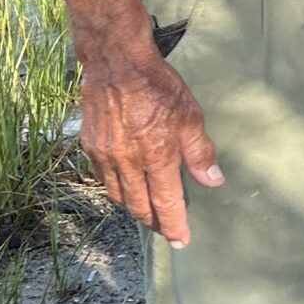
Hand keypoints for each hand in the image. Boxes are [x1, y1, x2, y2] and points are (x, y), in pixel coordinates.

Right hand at [80, 45, 222, 247]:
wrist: (117, 62)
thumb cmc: (158, 86)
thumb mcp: (191, 116)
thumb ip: (200, 153)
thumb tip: (212, 181)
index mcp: (156, 156)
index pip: (167, 203)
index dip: (175, 225)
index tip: (182, 241)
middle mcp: (128, 162)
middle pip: (140, 206)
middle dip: (155, 222)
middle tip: (167, 230)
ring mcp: (106, 155)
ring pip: (119, 196)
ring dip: (135, 209)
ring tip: (148, 213)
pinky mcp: (90, 146)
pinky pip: (104, 178)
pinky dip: (116, 189)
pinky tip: (126, 188)